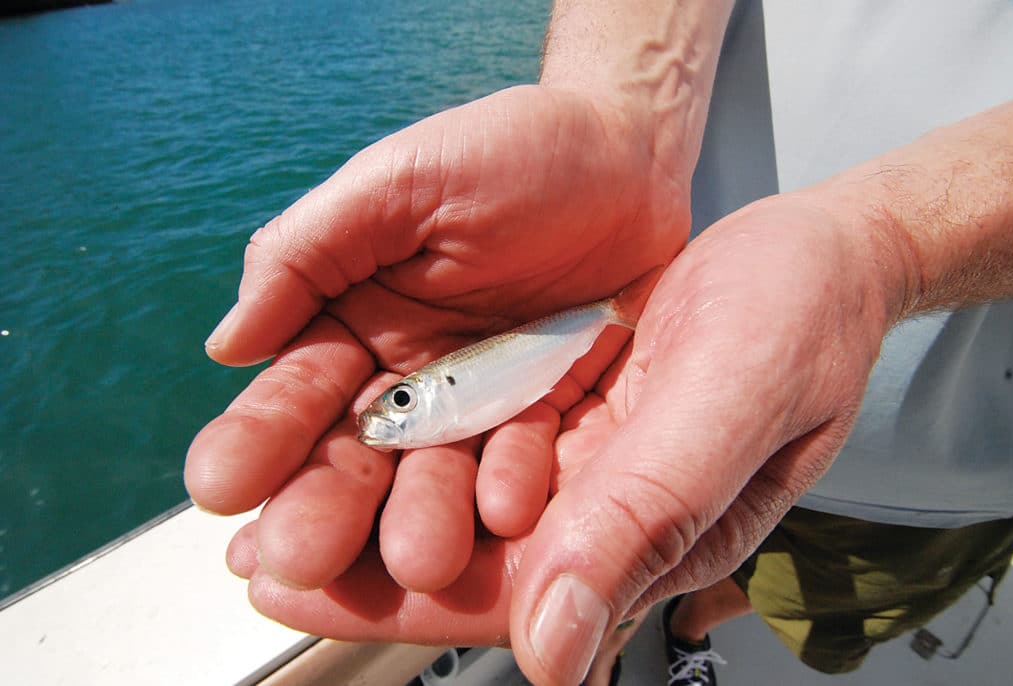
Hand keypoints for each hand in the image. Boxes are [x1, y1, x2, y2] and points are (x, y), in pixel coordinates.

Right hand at [185, 84, 690, 592]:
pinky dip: (514, 483)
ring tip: (413, 560)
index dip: (260, 437)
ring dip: (422, 515)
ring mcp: (481, 402)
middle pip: (360, 453)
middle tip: (297, 555)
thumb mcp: (396, 183)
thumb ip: (308, 253)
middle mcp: (411, 376)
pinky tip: (504, 514)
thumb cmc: (505, 150)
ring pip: (440, 472)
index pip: (297, 391)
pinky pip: (528, 456)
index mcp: (354, 321)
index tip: (219, 487)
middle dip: (327, 505)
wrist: (624, 152)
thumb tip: (226, 345)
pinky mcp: (549, 412)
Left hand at [215, 188, 909, 685]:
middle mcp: (601, 512)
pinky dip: (412, 439)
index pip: (498, 599)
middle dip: (353, 557)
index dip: (387, 601)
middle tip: (255, 543)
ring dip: (368, 497)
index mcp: (642, 538)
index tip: (286, 585)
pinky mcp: (572, 408)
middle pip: (461, 557)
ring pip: (457, 500)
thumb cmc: (799, 324)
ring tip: (279, 493)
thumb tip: (553, 651)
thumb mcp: (728, 409)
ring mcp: (585, 461)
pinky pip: (479, 437)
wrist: (820, 256)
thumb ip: (644, 522)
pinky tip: (354, 427)